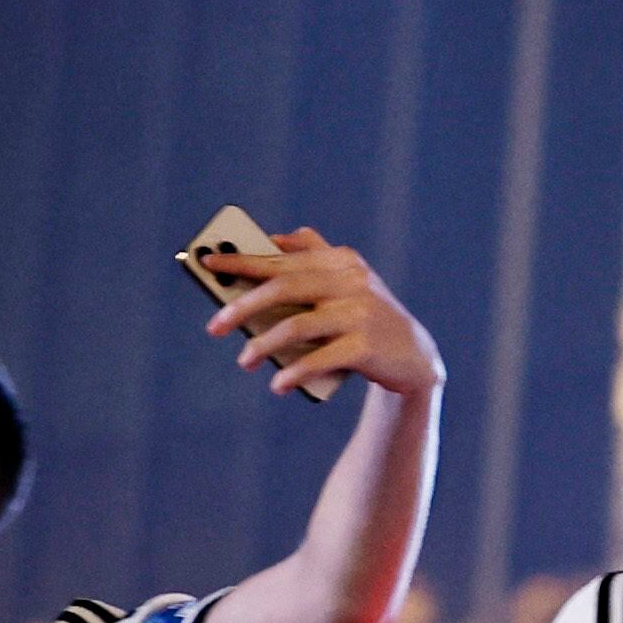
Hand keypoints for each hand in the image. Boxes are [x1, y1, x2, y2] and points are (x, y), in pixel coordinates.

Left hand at [204, 228, 443, 399]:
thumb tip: (273, 239)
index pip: (283, 260)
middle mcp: (353, 281)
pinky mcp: (367, 346)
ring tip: (244, 361)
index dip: (244, 261)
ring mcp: (361, 314)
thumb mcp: (347, 280)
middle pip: (285, 288)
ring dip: (263, 344)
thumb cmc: (365, 317)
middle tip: (214, 326)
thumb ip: (315, 255)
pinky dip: (295, 371)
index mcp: (342, 260)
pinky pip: (320, 358)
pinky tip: (278, 383)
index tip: (209, 264)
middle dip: (243, 306)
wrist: (414, 356)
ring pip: (298, 325)